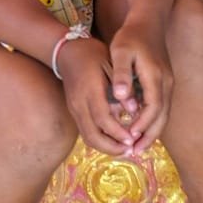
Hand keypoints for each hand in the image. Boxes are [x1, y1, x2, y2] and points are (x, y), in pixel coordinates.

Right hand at [56, 35, 139, 156]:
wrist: (68, 52)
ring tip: (124, 149)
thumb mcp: (110, 65)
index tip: (132, 139)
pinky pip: (86, 131)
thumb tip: (135, 110)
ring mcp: (74, 109)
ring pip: (88, 137)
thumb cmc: (93, 55)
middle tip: (130, 150)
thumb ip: (121, 87)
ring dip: (106, 147)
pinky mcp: (73, 111)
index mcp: (90, 90)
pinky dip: (100, 140)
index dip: (118, 132)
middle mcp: (79, 103)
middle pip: (92, 135)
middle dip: (112, 147)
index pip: (102, 119)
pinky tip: (114, 140)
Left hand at [106, 20, 172, 154]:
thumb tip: (120, 96)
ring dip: (152, 131)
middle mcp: (166, 81)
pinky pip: (161, 106)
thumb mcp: (121, 51)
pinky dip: (153, 120)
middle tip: (135, 153)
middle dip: (149, 136)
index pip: (152, 108)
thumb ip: (121, 74)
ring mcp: (168, 81)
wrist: (149, 19)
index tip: (129, 139)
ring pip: (164, 113)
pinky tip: (141, 128)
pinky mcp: (165, 80)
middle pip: (162, 116)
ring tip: (138, 147)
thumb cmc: (131, 35)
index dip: (142, 126)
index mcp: (155, 76)